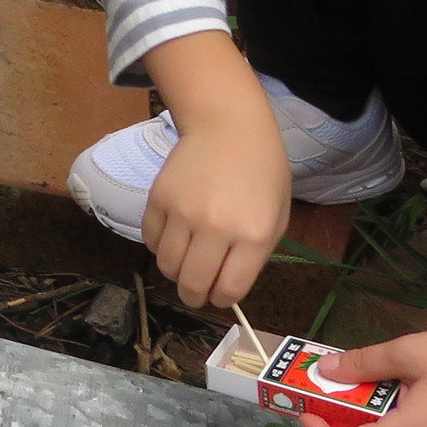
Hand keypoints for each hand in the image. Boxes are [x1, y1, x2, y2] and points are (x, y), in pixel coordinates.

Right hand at [141, 110, 290, 310]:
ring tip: (184, 262)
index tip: (218, 296)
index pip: (229, 289)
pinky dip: (158, 246)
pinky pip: (150, 239)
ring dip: (174, 272)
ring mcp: (183, 212)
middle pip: (193, 283)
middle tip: (195, 293)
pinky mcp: (159, 198)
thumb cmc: (262, 171)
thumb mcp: (277, 215)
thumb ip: (255, 254)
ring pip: (166, 265)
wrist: (228, 126)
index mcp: (253, 235)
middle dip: (193, 296)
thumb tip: (225, 285)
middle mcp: (216, 228)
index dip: (221, 300)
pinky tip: (172, 236)